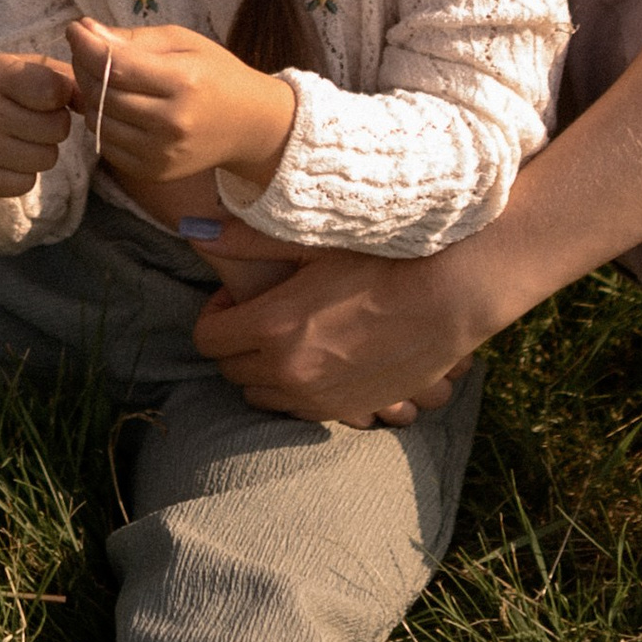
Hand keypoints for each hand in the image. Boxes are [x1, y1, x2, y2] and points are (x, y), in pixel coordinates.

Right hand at [0, 52, 75, 202]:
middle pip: (56, 129)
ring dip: (40, 151)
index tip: (48, 96)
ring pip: (46, 159)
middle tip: (32, 120)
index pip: (53, 91)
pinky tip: (5, 158)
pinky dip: (23, 173)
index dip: (60, 96)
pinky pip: (26, 183)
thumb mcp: (16, 67)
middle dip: (54, 125)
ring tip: (18, 138)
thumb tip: (96, 99)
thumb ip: (60, 76)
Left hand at [67, 20, 296, 191]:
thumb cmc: (216, 74)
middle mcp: (171, 122)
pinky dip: (103, 122)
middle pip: (103, 94)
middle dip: (84, 67)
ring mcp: (161, 153)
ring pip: (98, 120)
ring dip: (90, 96)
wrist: (249, 126)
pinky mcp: (153, 171)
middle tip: (86, 50)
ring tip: (102, 78)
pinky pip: (107, 144)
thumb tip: (85, 32)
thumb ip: (133, 39)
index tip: (75, 29)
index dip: (87, 46)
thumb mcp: (183, 42)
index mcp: (183, 82)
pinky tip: (116, 106)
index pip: (117, 66)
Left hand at [195, 233, 495, 426]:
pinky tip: (320, 357)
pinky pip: (297, 409)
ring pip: (260, 396)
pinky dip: (295, 388)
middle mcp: (288, 371)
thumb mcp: (312, 243)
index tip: (239, 297)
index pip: (207, 337)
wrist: (449, 299)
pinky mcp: (346, 411)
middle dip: (235, 342)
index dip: (216, 313)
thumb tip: (191, 229)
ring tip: (290, 337)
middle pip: (229, 370)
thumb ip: (246, 240)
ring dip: (262, 369)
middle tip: (261, 314)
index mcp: (271, 327)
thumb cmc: (383, 261)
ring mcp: (317, 397)